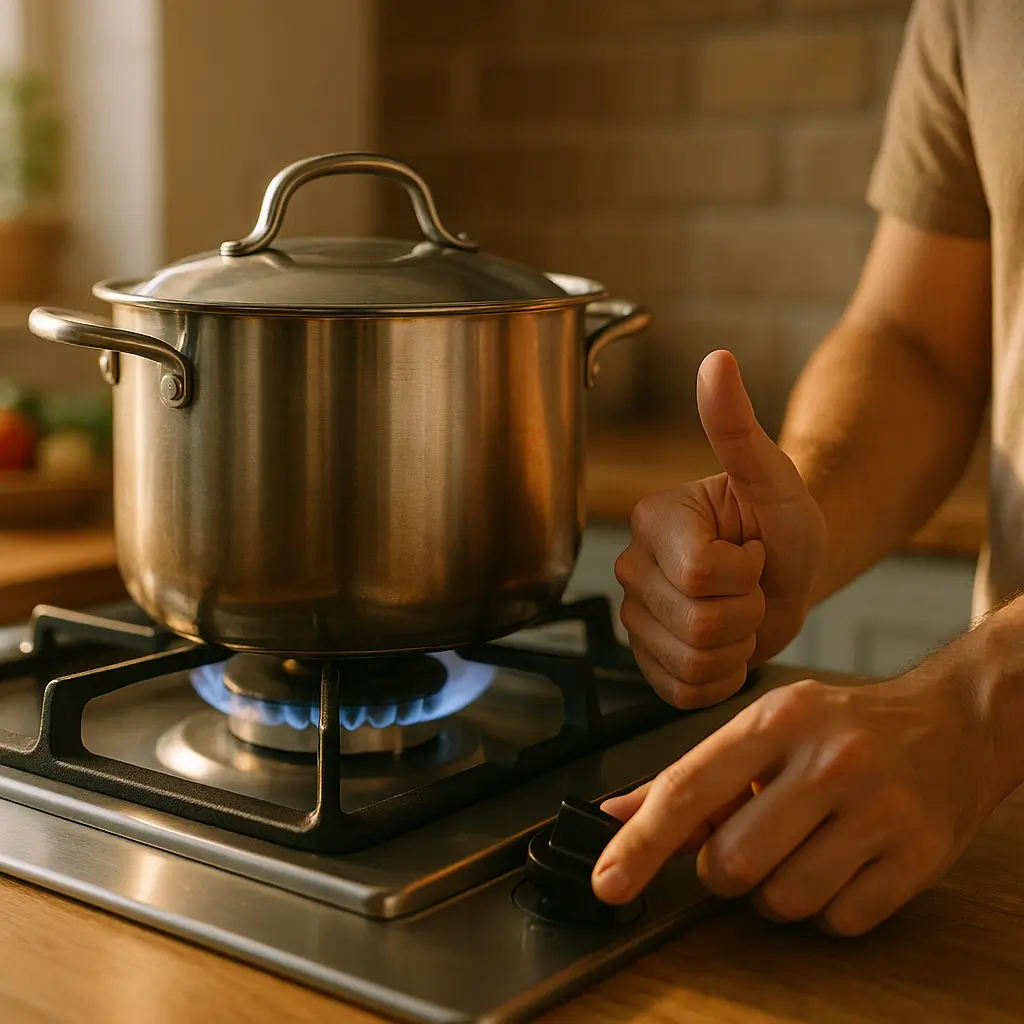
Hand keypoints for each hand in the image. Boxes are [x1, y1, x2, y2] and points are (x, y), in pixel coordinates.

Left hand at [591, 669, 997, 935]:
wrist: (951, 725)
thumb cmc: (842, 728)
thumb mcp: (764, 727)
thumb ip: (689, 774)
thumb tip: (616, 815)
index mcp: (776, 720)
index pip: (688, 789)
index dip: (640, 844)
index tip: (608, 882)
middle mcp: (828, 760)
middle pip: (731, 862)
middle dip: (724, 868)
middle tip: (753, 839)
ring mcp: (877, 810)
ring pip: (782, 901)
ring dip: (777, 890)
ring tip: (804, 845)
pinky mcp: (916, 857)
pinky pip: (839, 921)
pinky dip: (828, 906)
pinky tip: (843, 862)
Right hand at [615, 349, 825, 708]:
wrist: (787, 571)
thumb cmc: (782, 520)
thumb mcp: (773, 476)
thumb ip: (737, 426)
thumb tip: (717, 359)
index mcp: (652, 521)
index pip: (701, 575)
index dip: (746, 573)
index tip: (752, 552)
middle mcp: (631, 568)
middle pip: (698, 623)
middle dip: (747, 610)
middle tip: (751, 586)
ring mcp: (635, 619)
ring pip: (692, 661)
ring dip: (738, 644)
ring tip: (740, 613)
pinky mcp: (647, 663)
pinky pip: (684, 690)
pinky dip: (721, 676)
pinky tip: (727, 644)